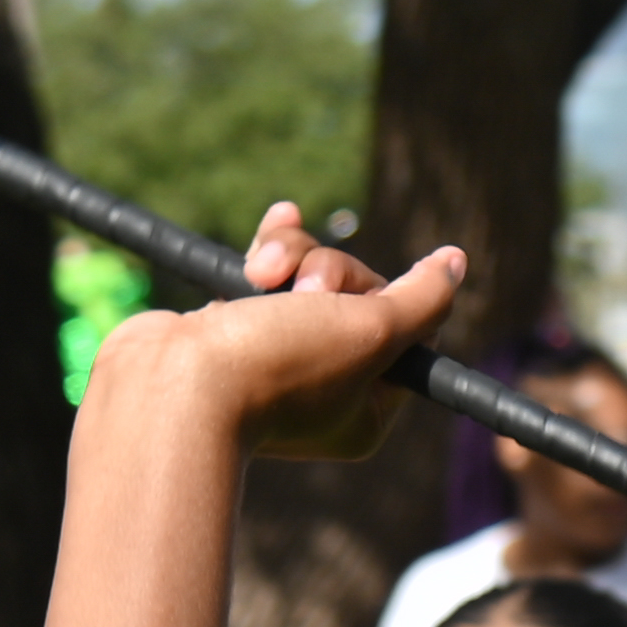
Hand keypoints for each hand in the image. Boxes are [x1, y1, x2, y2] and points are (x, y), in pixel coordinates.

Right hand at [80, 204, 461, 465]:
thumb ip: (422, 299)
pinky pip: (271, 272)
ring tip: (260, 277)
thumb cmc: (278, 367)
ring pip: (309, 274)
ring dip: (292, 257)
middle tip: (302, 293)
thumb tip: (454, 265)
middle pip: (355, 294)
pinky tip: (279, 217)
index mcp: (365, 409)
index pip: (404, 331)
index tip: (364, 298)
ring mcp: (275, 357)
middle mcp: (323, 387)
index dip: (388, 299)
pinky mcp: (234, 329)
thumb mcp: (373, 332)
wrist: (172, 386)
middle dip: (329, 273)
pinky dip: (273, 247)